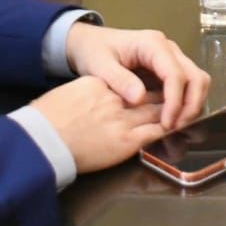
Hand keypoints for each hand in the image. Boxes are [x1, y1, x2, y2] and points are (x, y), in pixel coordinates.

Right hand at [30, 76, 168, 173]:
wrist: (41, 140)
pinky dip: (168, 129)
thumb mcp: (72, 94)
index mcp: (102, 85)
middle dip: (168, 97)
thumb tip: (101, 98)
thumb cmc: (49, 119)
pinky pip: (156, 132)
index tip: (154, 91)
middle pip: (152, 94)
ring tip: (184, 113)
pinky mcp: (127, 141)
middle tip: (180, 100)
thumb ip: (94, 92)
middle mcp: (117, 99)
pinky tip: (176, 128)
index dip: (146, 88)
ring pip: (159, 112)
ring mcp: (124, 119)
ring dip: (173, 113)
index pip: (132, 84)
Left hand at [65, 23, 210, 129]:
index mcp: (152, 44)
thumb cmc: (94, 51)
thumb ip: (119, 80)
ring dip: (192, 104)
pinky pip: (188, 85)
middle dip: (191, 104)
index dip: (175, 101)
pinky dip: (186, 103)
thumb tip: (140, 98)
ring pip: (197, 81)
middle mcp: (169, 49)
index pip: (175, 73)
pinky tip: (172, 119)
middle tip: (176, 128)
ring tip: (175, 126)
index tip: (166, 123)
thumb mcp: (99, 65)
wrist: (90, 42)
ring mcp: (172, 58)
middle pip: (195, 76)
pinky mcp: (170, 69)